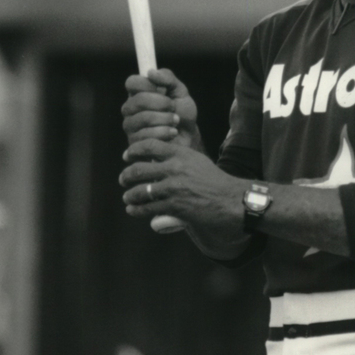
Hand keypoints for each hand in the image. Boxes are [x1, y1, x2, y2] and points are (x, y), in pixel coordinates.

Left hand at [119, 138, 246, 243]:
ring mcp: (174, 187)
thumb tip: (156, 158)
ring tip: (128, 197)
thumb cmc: (214, 180)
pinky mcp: (175, 206)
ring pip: (140, 190)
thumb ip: (178, 157)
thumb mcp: (197, 160)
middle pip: (139, 169)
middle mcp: (175, 168)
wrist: (230, 199)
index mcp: (181, 154)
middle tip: (123, 179)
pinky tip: (133, 209)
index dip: (134, 150)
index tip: (127, 155)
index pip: (150, 145)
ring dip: (130, 195)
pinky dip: (136, 209)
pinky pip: (148, 208)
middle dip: (126, 175)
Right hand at [122, 68, 199, 149]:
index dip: (149, 85)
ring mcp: (130, 127)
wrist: (189, 137)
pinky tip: (172, 133)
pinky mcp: (134, 143)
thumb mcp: (180, 92)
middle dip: (162, 103)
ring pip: (143, 118)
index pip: (132, 82)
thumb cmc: (182, 113)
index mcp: (138, 93)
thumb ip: (168, 79)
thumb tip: (151, 72)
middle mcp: (130, 109)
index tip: (164, 90)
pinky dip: (164, 133)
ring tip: (176, 122)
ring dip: (165, 119)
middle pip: (138, 100)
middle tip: (173, 108)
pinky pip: (145, 136)